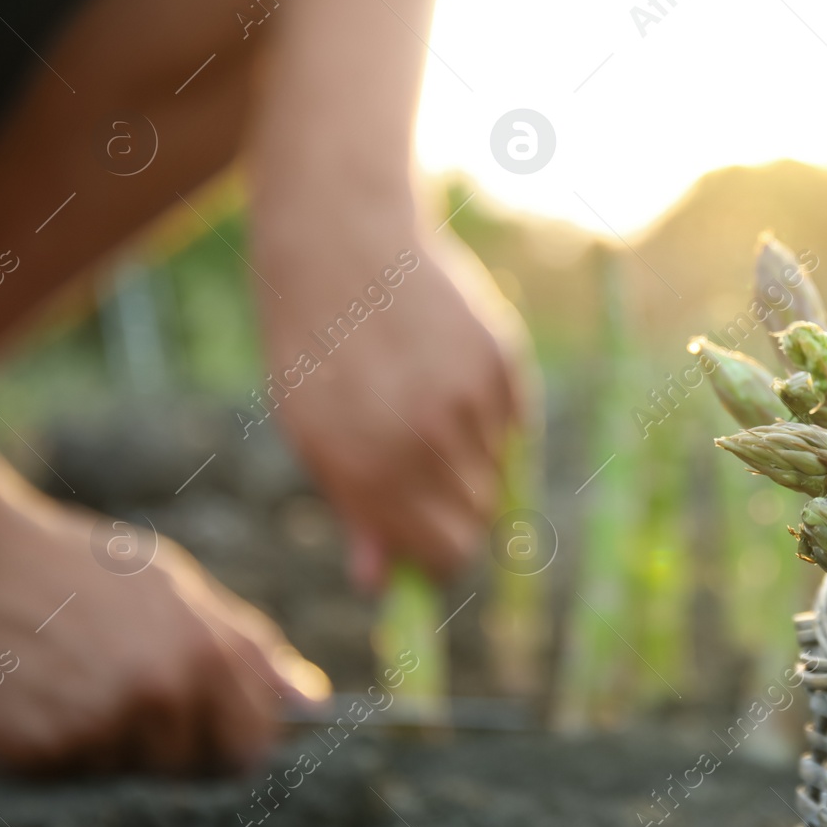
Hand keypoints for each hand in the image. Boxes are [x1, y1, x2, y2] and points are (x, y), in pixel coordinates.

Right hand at [0, 413, 328, 773]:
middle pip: (198, 767)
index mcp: (204, 652)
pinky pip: (78, 773)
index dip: (238, 737)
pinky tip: (42, 692)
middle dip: (177, 741)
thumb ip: (244, 646)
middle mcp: (161, 695)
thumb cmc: (76, 569)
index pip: (255, 743)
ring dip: (117, 743)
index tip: (215, 723)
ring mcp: (102, 728)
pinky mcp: (43, 752)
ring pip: (136, 771)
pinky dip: (64, 746)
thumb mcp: (172, 588)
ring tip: (79, 679)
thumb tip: (310, 699)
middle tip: (126, 684)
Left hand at [257, 232, 526, 584]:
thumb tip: (380, 580)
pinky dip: (489, 417)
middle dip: (454, 510)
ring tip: (424, 407)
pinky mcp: (503, 362)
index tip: (428, 544)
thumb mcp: (312, 435)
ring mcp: (470, 400)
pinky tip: (446, 376)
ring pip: (497, 471)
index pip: (444, 554)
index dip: (439, 556)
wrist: (345, 245)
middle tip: (423, 474)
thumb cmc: (316, 348)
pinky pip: (514, 424)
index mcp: (368, 471)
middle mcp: (425, 442)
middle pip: (479, 519)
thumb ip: (355, 509)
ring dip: (469, 458)